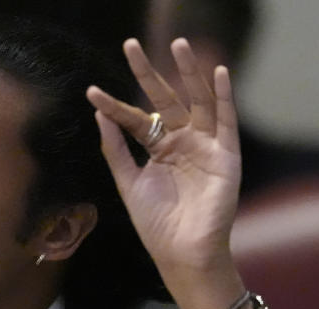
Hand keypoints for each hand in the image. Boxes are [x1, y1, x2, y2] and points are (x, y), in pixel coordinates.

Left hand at [86, 38, 245, 308]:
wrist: (182, 253)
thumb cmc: (157, 226)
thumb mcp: (129, 184)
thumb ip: (116, 149)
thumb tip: (99, 113)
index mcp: (158, 149)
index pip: (135, 119)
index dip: (114, 105)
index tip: (92, 92)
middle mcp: (182, 142)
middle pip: (165, 100)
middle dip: (149, 73)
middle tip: (130, 45)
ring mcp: (205, 146)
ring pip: (197, 102)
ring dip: (189, 73)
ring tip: (179, 45)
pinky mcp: (225, 156)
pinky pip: (226, 122)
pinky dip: (224, 98)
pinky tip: (219, 73)